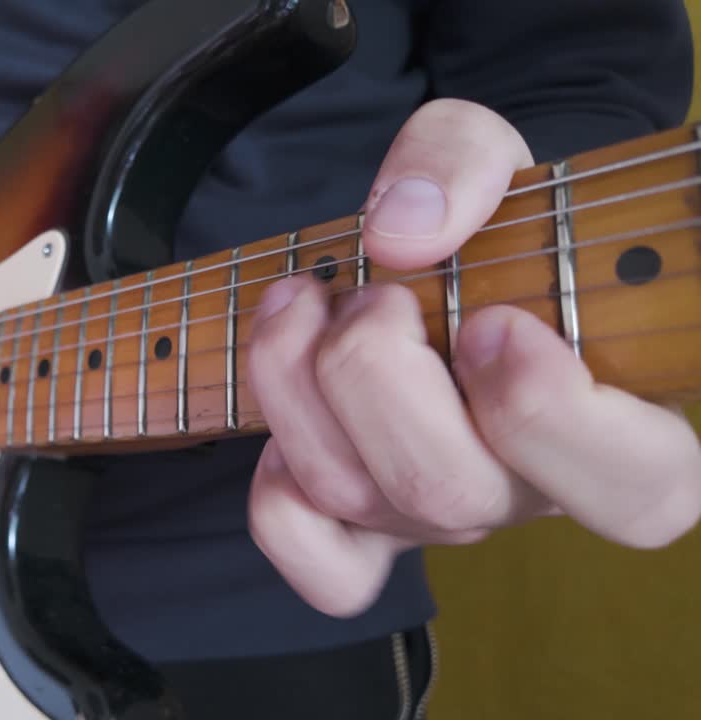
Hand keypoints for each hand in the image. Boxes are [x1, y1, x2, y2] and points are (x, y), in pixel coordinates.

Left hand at [245, 99, 700, 616]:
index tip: (494, 319)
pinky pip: (317, 561)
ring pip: (356, 497)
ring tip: (305, 299)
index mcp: (619, 424)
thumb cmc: (482, 218)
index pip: (633, 488)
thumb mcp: (483, 151)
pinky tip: (293, 401)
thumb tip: (402, 233)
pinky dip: (277, 491)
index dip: (548, 413)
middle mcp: (527, 490)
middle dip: (377, 372)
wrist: (431, 258)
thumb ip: (460, 162)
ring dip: (299, 382)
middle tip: (378, 294)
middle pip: (449, 490)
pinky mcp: (367, 533)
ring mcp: (440, 519)